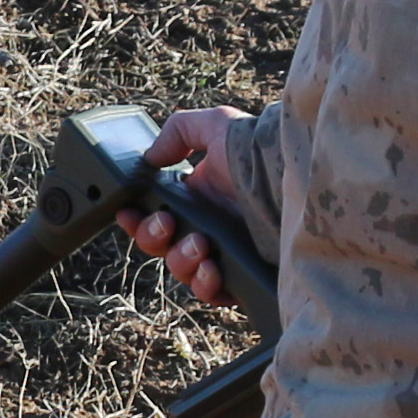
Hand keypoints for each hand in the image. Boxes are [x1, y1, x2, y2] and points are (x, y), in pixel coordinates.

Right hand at [116, 104, 253, 308]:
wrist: (289, 178)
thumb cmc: (257, 151)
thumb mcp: (215, 125)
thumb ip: (177, 132)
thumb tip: (151, 159)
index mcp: (197, 198)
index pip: (155, 217)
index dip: (136, 219)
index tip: (128, 213)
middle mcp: (207, 227)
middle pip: (162, 247)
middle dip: (154, 237)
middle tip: (167, 223)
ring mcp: (223, 253)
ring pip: (183, 270)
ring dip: (181, 259)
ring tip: (200, 243)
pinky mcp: (240, 275)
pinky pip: (211, 292)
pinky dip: (205, 283)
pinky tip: (212, 267)